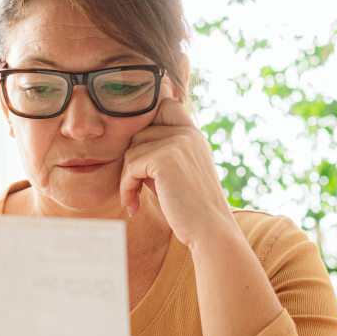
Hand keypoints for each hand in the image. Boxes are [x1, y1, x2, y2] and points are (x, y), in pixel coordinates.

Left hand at [120, 97, 235, 247]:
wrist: (210, 231)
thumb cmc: (190, 209)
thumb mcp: (177, 174)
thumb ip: (160, 154)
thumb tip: (129, 144)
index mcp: (194, 136)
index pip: (167, 104)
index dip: (149, 119)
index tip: (140, 148)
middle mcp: (188, 134)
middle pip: (140, 132)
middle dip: (131, 161)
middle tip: (133, 188)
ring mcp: (178, 143)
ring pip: (132, 150)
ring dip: (126, 178)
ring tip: (133, 200)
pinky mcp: (166, 158)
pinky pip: (130, 166)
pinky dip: (126, 188)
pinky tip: (134, 206)